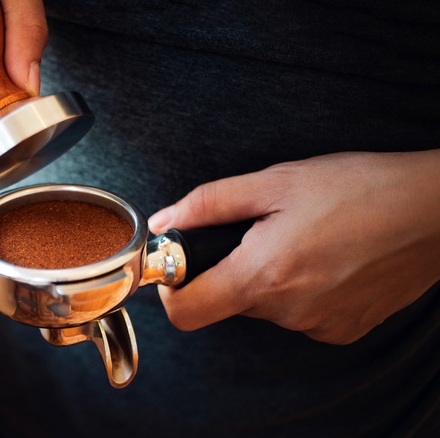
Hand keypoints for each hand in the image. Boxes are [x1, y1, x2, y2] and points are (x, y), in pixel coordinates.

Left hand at [148, 150, 439, 343]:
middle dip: (232, 269)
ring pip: (266, 306)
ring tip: (304, 239)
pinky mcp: (344, 330)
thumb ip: (209, 204)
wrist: (435, 211)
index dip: (171, 290)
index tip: (180, 266)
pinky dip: (301, 290)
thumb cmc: (358, 188)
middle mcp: (288, 313)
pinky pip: (300, 315)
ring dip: (270, 277)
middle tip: (262, 231)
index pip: (186, 313)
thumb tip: (165, 222)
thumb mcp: (275, 182)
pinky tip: (327, 259)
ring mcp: (318, 327)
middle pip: (228, 301)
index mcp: (263, 276)